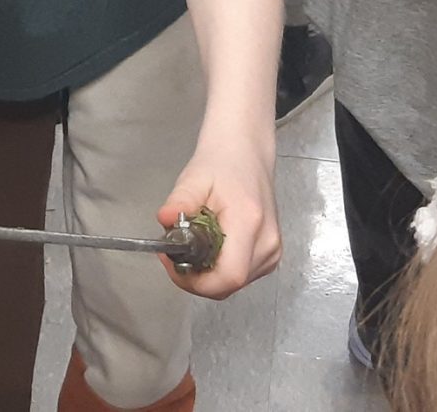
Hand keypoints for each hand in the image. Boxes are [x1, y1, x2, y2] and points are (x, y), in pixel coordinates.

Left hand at [158, 132, 280, 299]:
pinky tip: (208, 249)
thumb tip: (164, 220)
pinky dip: (219, 269)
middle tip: (173, 254)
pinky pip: (240, 276)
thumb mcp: (194, 179)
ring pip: (233, 284)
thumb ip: (179, 202)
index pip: (228, 277)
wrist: (247, 153)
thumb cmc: (221, 162)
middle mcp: (267, 243)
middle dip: (195, 278)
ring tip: (190, 247)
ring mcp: (272, 251)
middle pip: (228, 285)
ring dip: (206, 275)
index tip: (172, 263)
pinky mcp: (271, 255)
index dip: (196, 281)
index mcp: (249, 223)